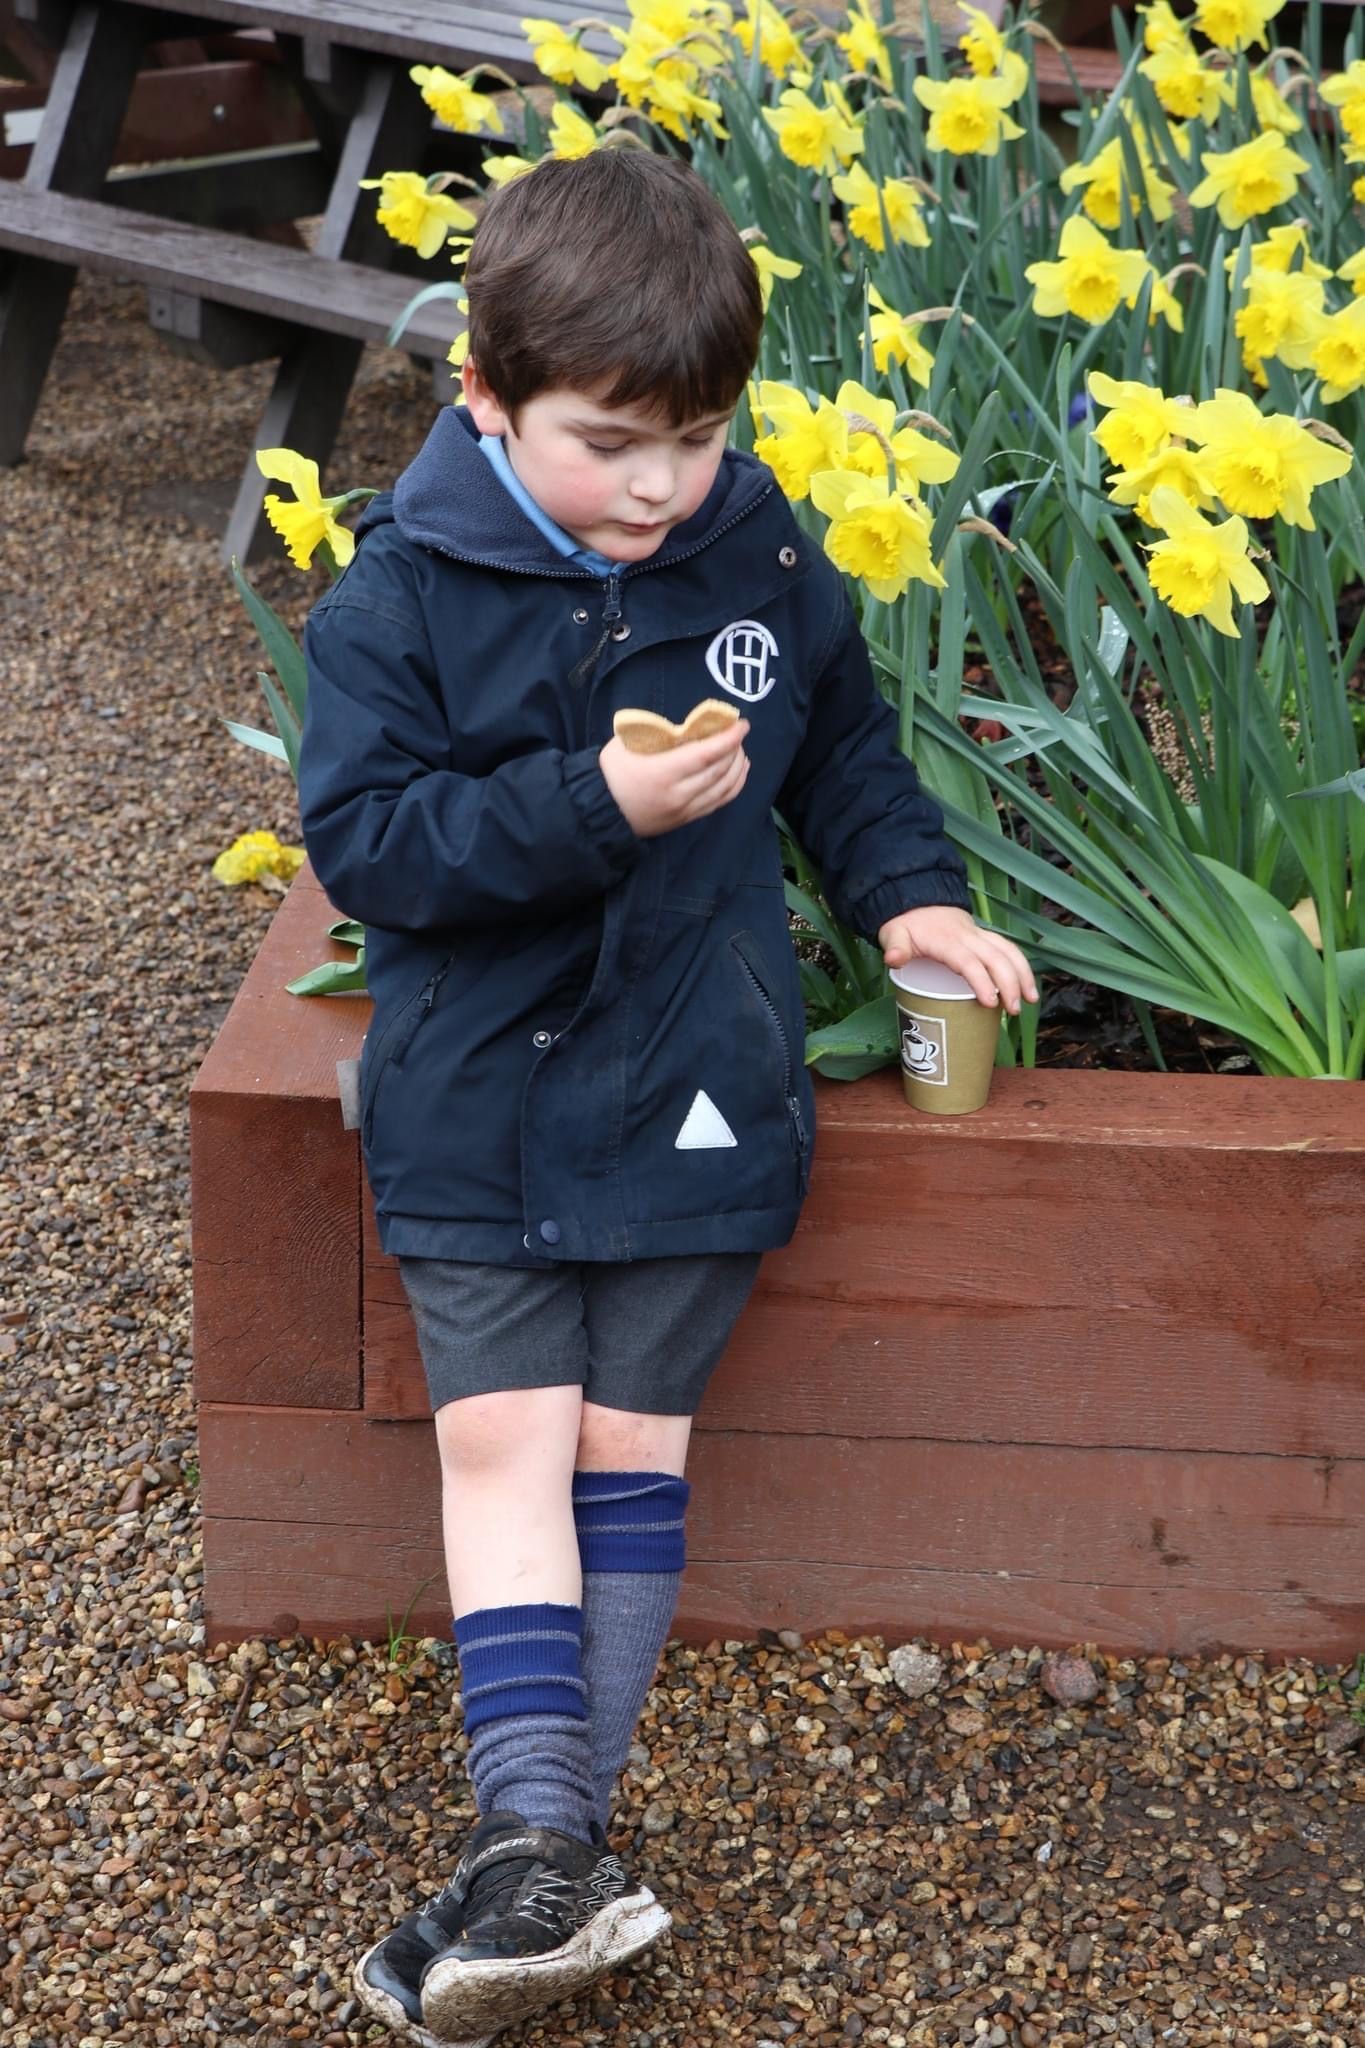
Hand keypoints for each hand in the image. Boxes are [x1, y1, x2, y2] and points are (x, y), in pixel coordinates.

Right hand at [600, 719, 750, 838]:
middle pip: (720, 771)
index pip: (706, 755)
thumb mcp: (628, 743)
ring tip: (740, 751)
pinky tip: (738, 772)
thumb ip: (660, 735)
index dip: (728, 739)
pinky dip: (734, 786)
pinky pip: (718, 802)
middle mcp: (678, 794)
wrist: (599, 811)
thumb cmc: (611, 771)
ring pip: (724, 789)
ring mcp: (684, 810)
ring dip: (738, 767)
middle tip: (737, 733)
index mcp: (663, 772)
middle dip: (735, 749)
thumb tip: (691, 727)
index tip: (742, 725)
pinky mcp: (686, 820)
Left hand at [878, 904, 1038, 1015]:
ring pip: (1008, 951)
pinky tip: (1027, 985)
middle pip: (995, 958)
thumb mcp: (893, 933)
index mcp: (946, 940)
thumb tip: (894, 958)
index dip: (981, 981)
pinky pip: (1008, 948)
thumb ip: (894, 946)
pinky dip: (1022, 965)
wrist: (917, 900)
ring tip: (1031, 1000)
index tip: (990, 1003)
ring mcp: (979, 935)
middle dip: (1009, 984)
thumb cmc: (906, 925)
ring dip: (1023, 974)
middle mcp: (968, 937)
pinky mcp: (985, 937)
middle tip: (1014, 1011)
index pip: (967, 961)